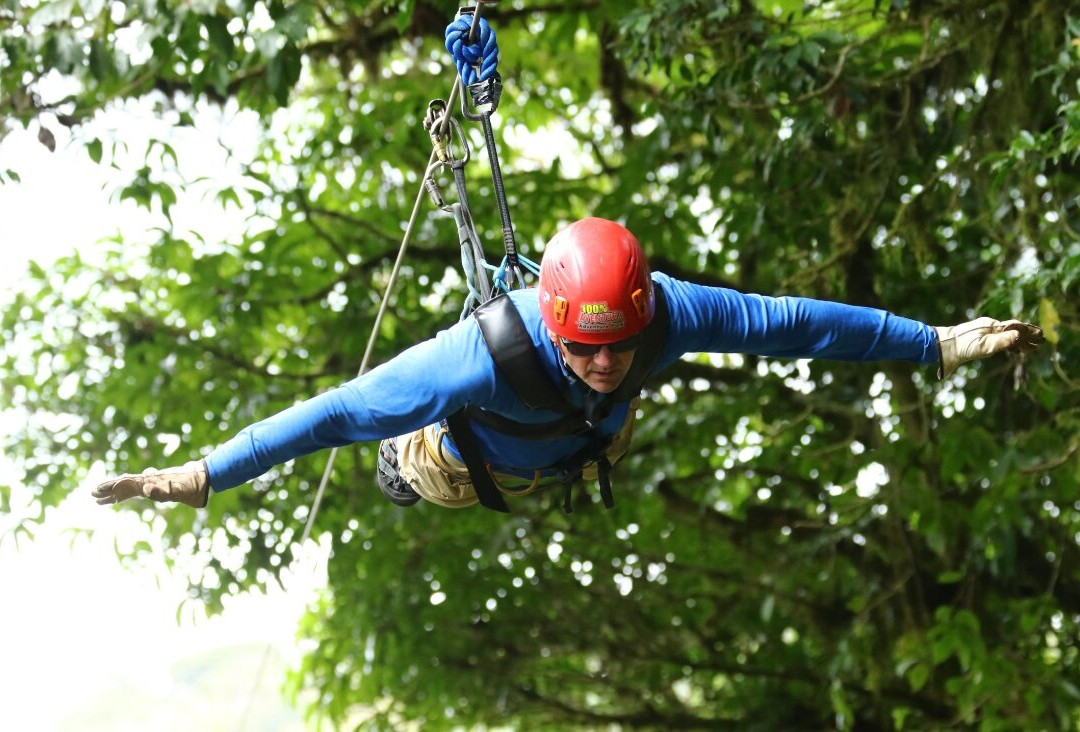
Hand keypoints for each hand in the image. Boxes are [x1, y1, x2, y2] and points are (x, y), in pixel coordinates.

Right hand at [92, 460, 209, 507]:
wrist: (204, 477)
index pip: (128, 485)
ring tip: (99, 497)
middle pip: (124, 483)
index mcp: (151, 482)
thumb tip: (144, 489)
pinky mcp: (157, 486)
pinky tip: (119, 496)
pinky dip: (126, 494)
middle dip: (109, 488)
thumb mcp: (180, 490)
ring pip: (128, 486)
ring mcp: (152, 482)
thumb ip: (163, 490)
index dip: (114, 488)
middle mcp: (149, 480)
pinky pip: (137, 490)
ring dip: (114, 492)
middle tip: (92, 493)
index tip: (100, 492)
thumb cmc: (193, 485)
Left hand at [935, 317, 1043, 377]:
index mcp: (991, 325)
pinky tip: (1015, 350)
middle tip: (1041, 342)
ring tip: (1031, 348)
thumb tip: (1019, 334)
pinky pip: (999, 340)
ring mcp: (984, 332)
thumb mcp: (983, 346)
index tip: (1040, 336)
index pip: (1015, 327)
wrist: (942, 347)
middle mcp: (988, 327)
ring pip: (1006, 336)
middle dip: (1027, 337)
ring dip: (1020, 342)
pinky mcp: (979, 339)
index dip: (1028, 332)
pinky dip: (1009, 345)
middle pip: (1012, 330)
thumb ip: (1001, 341)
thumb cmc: (961, 346)